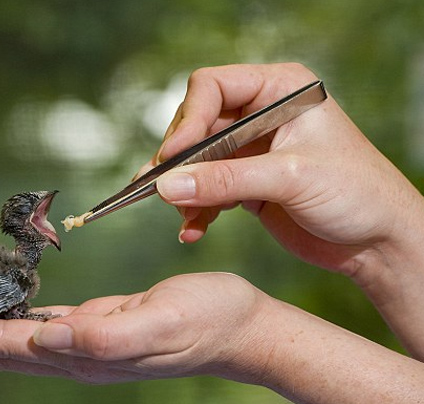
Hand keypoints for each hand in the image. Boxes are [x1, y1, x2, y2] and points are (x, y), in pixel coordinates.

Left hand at [0, 272, 423, 402]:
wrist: (240, 326)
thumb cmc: (209, 318)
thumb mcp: (162, 321)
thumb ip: (106, 336)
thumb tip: (48, 340)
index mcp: (85, 355)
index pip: (3, 348)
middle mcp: (75, 355)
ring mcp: (84, 345)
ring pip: (8, 340)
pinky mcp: (95, 328)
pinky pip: (35, 325)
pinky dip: (2, 321)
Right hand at [139, 63, 423, 356]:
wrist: (379, 242)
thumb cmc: (357, 194)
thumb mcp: (291, 179)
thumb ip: (226, 180)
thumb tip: (167, 186)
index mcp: (279, 90)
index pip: (212, 87)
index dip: (188, 120)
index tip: (172, 157)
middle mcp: (260, 115)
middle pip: (196, 124)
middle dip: (179, 160)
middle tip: (163, 189)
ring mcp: (251, 150)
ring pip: (195, 160)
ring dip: (182, 189)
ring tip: (180, 215)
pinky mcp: (245, 183)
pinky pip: (205, 189)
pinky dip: (195, 209)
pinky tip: (192, 230)